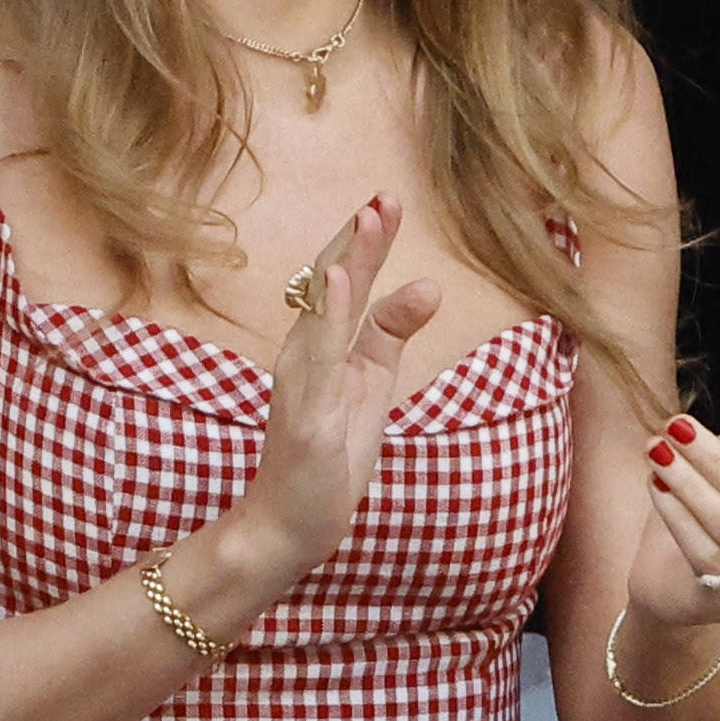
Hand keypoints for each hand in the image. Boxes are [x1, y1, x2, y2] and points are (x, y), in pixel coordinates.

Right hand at [239, 196, 443, 574]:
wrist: (292, 523)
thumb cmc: (329, 453)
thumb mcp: (371, 384)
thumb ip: (390, 332)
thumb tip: (428, 284)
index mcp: (322, 345)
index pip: (343, 282)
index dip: (367, 242)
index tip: (388, 199)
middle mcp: (303, 353)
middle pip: (328, 284)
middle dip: (356, 240)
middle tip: (382, 197)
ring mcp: (300, 383)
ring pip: (321, 312)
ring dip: (344, 265)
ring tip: (365, 222)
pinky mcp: (304, 416)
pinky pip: (316, 360)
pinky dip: (326, 318)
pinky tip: (336, 284)